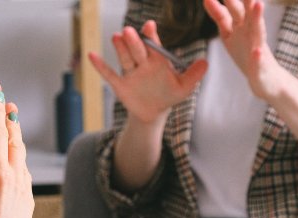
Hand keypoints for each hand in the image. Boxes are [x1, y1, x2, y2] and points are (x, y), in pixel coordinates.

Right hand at [88, 20, 207, 126]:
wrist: (154, 112)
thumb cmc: (169, 95)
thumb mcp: (184, 87)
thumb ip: (193, 75)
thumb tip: (206, 62)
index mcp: (157, 60)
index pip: (153, 45)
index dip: (151, 36)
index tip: (149, 26)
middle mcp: (142, 63)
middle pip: (137, 50)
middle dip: (134, 41)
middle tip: (129, 31)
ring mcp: (130, 73)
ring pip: (125, 58)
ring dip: (120, 48)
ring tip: (116, 37)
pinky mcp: (120, 84)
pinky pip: (109, 74)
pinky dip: (100, 66)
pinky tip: (92, 55)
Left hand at [203, 0, 286, 98]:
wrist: (266, 80)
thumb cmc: (246, 53)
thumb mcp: (230, 32)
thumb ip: (221, 16)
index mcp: (241, 26)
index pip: (231, 9)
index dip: (227, 0)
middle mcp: (250, 32)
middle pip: (246, 14)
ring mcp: (257, 48)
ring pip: (258, 30)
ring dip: (258, 18)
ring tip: (258, 4)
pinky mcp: (260, 66)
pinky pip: (258, 61)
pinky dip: (258, 57)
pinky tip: (257, 52)